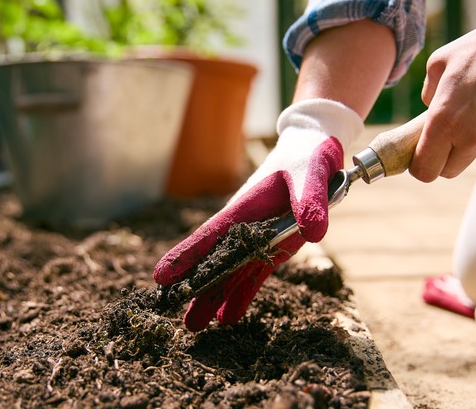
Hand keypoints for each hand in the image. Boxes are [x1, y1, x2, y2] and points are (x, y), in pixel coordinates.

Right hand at [154, 99, 362, 330]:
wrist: (314, 151)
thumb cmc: (307, 157)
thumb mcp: (311, 175)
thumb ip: (310, 202)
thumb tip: (312, 232)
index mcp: (246, 207)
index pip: (211, 235)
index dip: (188, 255)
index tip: (162, 276)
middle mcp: (246, 226)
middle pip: (215, 260)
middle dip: (195, 286)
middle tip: (172, 312)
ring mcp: (258, 238)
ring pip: (231, 271)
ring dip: (214, 296)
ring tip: (194, 324)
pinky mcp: (274, 246)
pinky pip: (255, 273)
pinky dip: (242, 294)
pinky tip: (228, 316)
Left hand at [411, 0, 475, 181]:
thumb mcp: (440, 62)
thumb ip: (428, 94)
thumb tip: (430, 111)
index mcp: (444, 120)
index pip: (424, 170)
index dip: (421, 165)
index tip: (424, 153)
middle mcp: (472, 137)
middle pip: (449, 171)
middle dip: (445, 156)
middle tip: (453, 127)